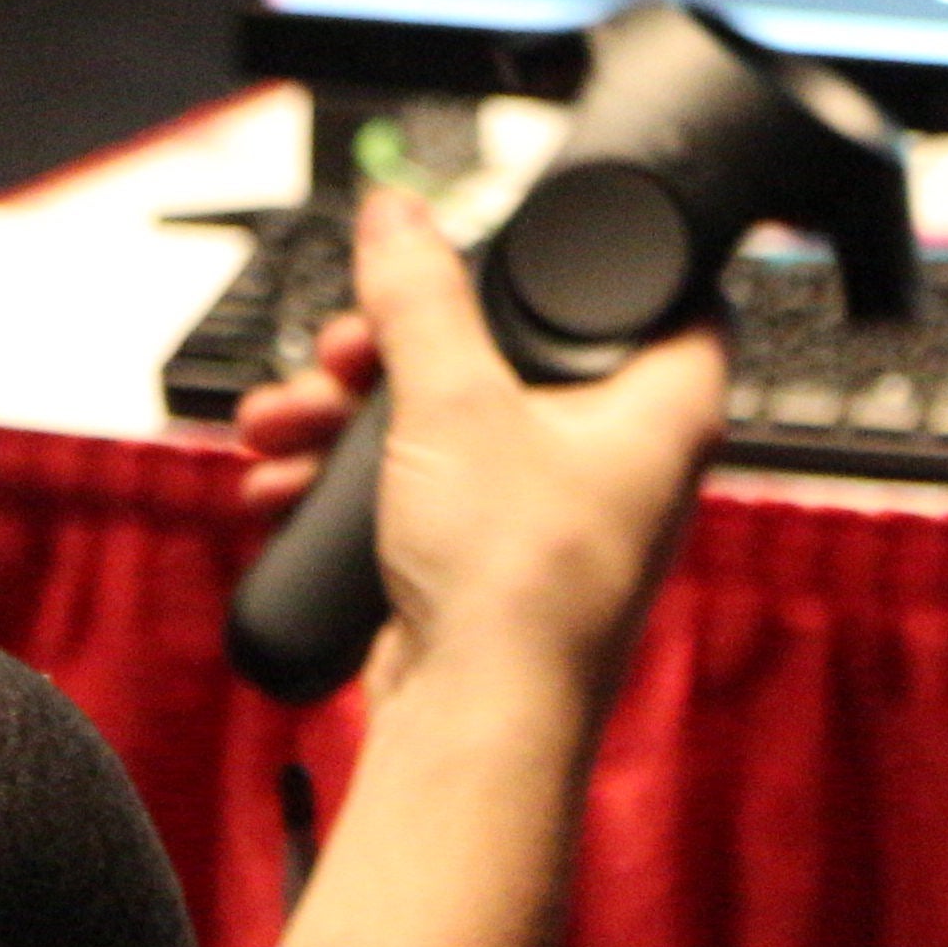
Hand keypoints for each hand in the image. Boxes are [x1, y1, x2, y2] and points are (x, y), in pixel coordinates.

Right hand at [233, 186, 723, 701]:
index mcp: (663, 402)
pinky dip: (352, 481)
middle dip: (398, 349)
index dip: (579, 258)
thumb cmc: (515, 585)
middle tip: (344, 352)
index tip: (502, 244)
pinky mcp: (489, 559)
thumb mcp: (456, 404)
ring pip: (446, 420)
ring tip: (284, 425)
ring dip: (350, 416)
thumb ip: (421, 299)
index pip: (654, 288)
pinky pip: (418, 489)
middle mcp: (621, 454)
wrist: (473, 730)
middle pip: (510, 351)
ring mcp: (553, 510)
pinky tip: (283, 484)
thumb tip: (399, 216)